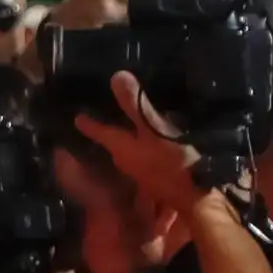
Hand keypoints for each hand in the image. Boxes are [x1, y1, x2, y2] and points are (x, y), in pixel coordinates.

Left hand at [77, 72, 210, 209]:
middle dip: (108, 127)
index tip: (77, 116)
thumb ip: (135, 106)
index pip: (98, 132)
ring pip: (129, 148)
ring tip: (130, 119)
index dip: (89, 122)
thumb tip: (115, 76)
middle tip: (103, 111)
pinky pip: (145, 153)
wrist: (195, 195)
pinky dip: (145, 143)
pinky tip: (154, 135)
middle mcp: (125, 161)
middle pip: (111, 141)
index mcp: (120, 149)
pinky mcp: (157, 174)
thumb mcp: (153, 129)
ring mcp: (141, 170)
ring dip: (129, 135)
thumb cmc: (171, 162)